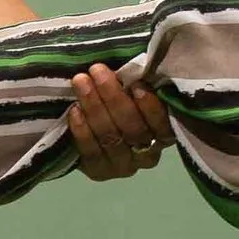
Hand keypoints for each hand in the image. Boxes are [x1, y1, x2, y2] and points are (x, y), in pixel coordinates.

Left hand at [67, 63, 171, 181]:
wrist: (92, 131)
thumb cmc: (119, 103)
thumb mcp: (132, 92)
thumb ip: (136, 84)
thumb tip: (134, 65)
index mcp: (163, 134)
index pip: (162, 125)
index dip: (150, 107)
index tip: (135, 85)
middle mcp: (148, 155)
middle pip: (133, 129)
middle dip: (113, 98)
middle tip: (97, 71)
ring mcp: (124, 166)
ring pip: (111, 138)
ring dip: (94, 107)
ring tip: (81, 81)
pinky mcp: (100, 172)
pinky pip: (91, 152)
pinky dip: (82, 130)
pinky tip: (74, 110)